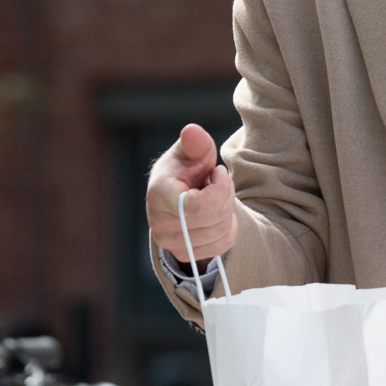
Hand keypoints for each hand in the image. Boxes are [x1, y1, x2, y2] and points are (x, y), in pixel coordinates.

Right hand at [146, 124, 237, 262]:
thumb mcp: (192, 151)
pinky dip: (227, 227)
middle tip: (216, 183)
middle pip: (214, 219)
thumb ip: (195, 142)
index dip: (220, 189)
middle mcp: (159, 223)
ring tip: (213, 197)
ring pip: (221, 232)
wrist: (180, 194)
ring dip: (227, 211)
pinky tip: (215, 213)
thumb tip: (191, 131)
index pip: (199, 207)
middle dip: (225, 197)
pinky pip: (223, 245)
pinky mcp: (184, 254)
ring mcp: (170, 243)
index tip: (216, 172)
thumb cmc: (186, 169)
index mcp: (158, 194)